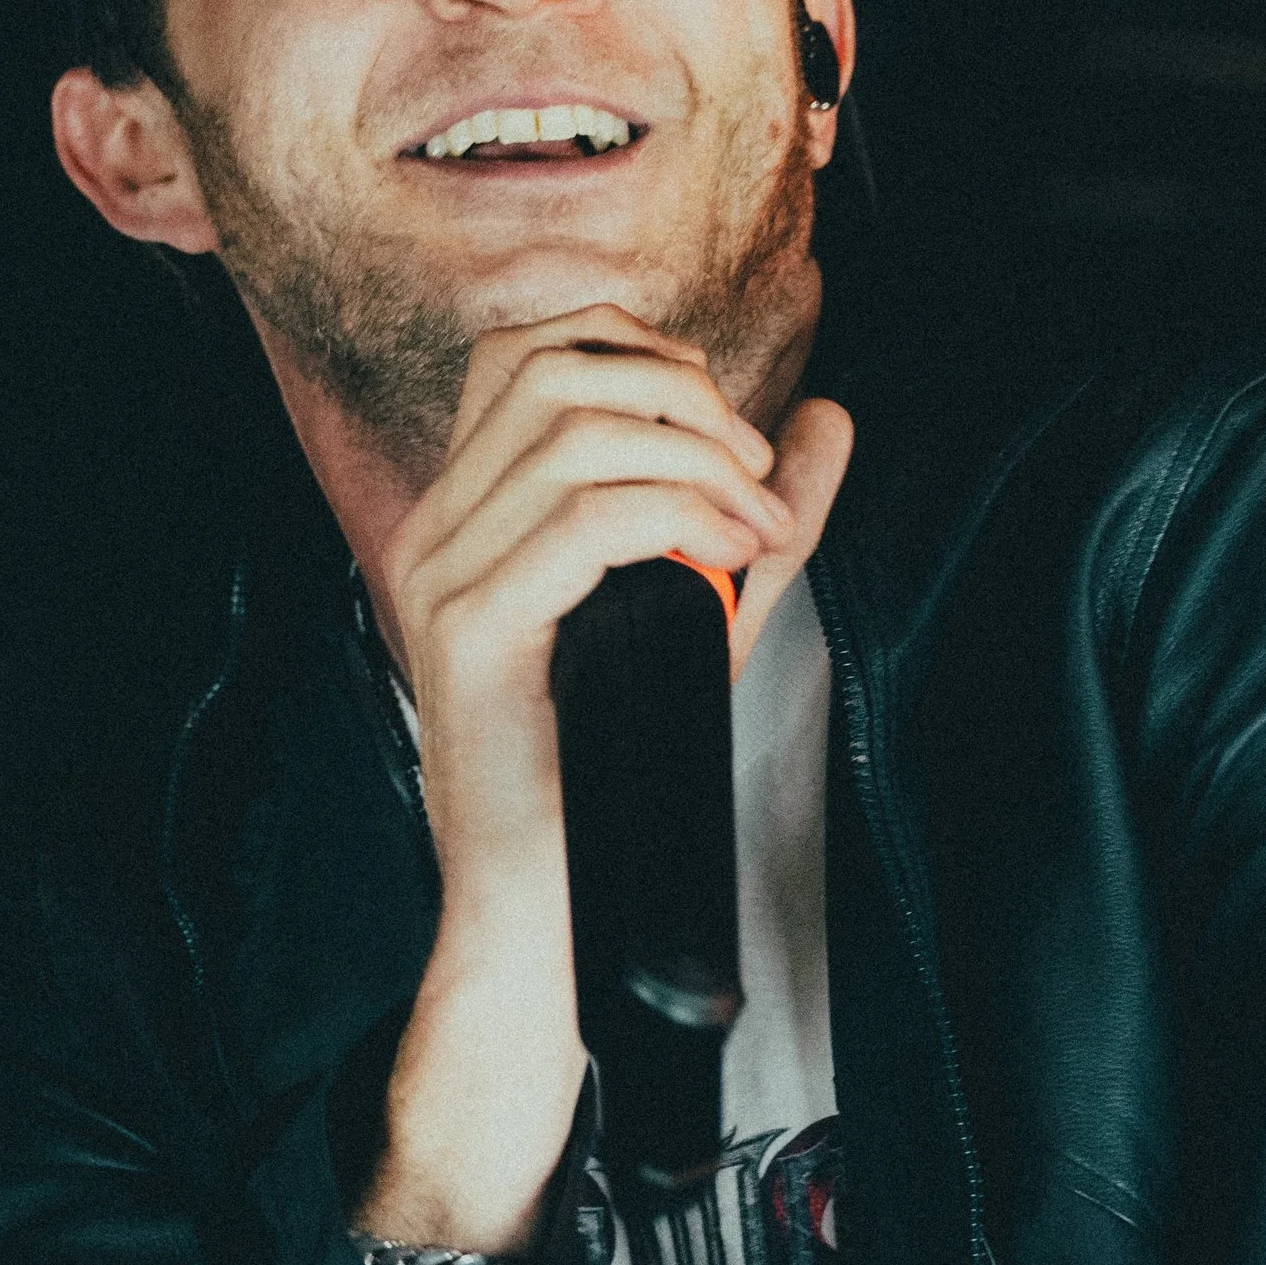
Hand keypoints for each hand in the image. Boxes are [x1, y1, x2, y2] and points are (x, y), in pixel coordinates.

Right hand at [351, 307, 848, 1259]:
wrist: (554, 912)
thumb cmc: (611, 777)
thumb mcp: (698, 616)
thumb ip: (754, 519)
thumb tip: (826, 420)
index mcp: (469, 515)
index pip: (530, 351)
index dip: (643, 352)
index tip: (729, 433)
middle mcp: (439, 531)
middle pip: (550, 365)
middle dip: (681, 395)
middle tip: (754, 477)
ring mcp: (443, 578)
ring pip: (569, 429)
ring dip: (693, 458)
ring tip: (752, 526)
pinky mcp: (473, 634)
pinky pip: (581, 518)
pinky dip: (676, 514)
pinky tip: (728, 556)